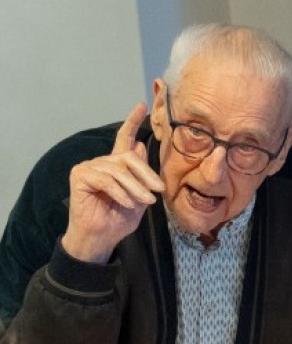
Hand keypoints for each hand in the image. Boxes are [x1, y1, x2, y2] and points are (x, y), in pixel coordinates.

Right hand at [63, 102, 164, 263]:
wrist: (101, 238)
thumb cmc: (119, 220)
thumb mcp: (139, 198)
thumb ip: (142, 176)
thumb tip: (140, 146)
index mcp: (116, 166)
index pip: (123, 139)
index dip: (132, 122)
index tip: (142, 105)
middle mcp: (101, 163)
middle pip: (127, 157)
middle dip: (146, 174)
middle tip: (159, 190)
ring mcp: (88, 168)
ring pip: (119, 171)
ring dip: (136, 188)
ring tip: (145, 201)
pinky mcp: (80, 177)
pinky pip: (106, 180)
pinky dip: (120, 193)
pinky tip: (127, 204)